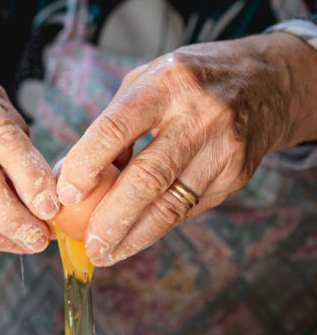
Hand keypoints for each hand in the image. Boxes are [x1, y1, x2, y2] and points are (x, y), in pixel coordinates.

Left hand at [56, 32, 316, 265]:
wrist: (268, 81)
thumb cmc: (187, 82)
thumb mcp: (145, 83)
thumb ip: (108, 127)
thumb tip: (67, 177)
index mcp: (165, 84)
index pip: (115, 129)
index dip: (86, 165)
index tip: (65, 194)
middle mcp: (199, 116)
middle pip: (147, 177)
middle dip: (111, 217)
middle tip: (86, 243)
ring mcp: (223, 148)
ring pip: (172, 205)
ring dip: (133, 236)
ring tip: (104, 253)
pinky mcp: (236, 175)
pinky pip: (188, 208)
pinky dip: (156, 226)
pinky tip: (133, 237)